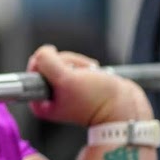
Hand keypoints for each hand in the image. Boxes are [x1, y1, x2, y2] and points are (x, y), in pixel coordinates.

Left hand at [27, 45, 153, 125]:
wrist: (126, 108)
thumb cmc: (97, 99)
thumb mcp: (66, 80)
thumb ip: (47, 63)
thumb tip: (42, 51)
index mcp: (40, 103)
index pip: (33, 68)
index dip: (50, 63)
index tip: (65, 73)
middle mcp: (49, 96)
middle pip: (50, 62)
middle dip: (69, 63)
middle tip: (81, 77)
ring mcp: (64, 89)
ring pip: (64, 60)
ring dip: (80, 64)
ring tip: (91, 76)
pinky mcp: (77, 82)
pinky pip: (76, 63)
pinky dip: (87, 65)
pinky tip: (95, 74)